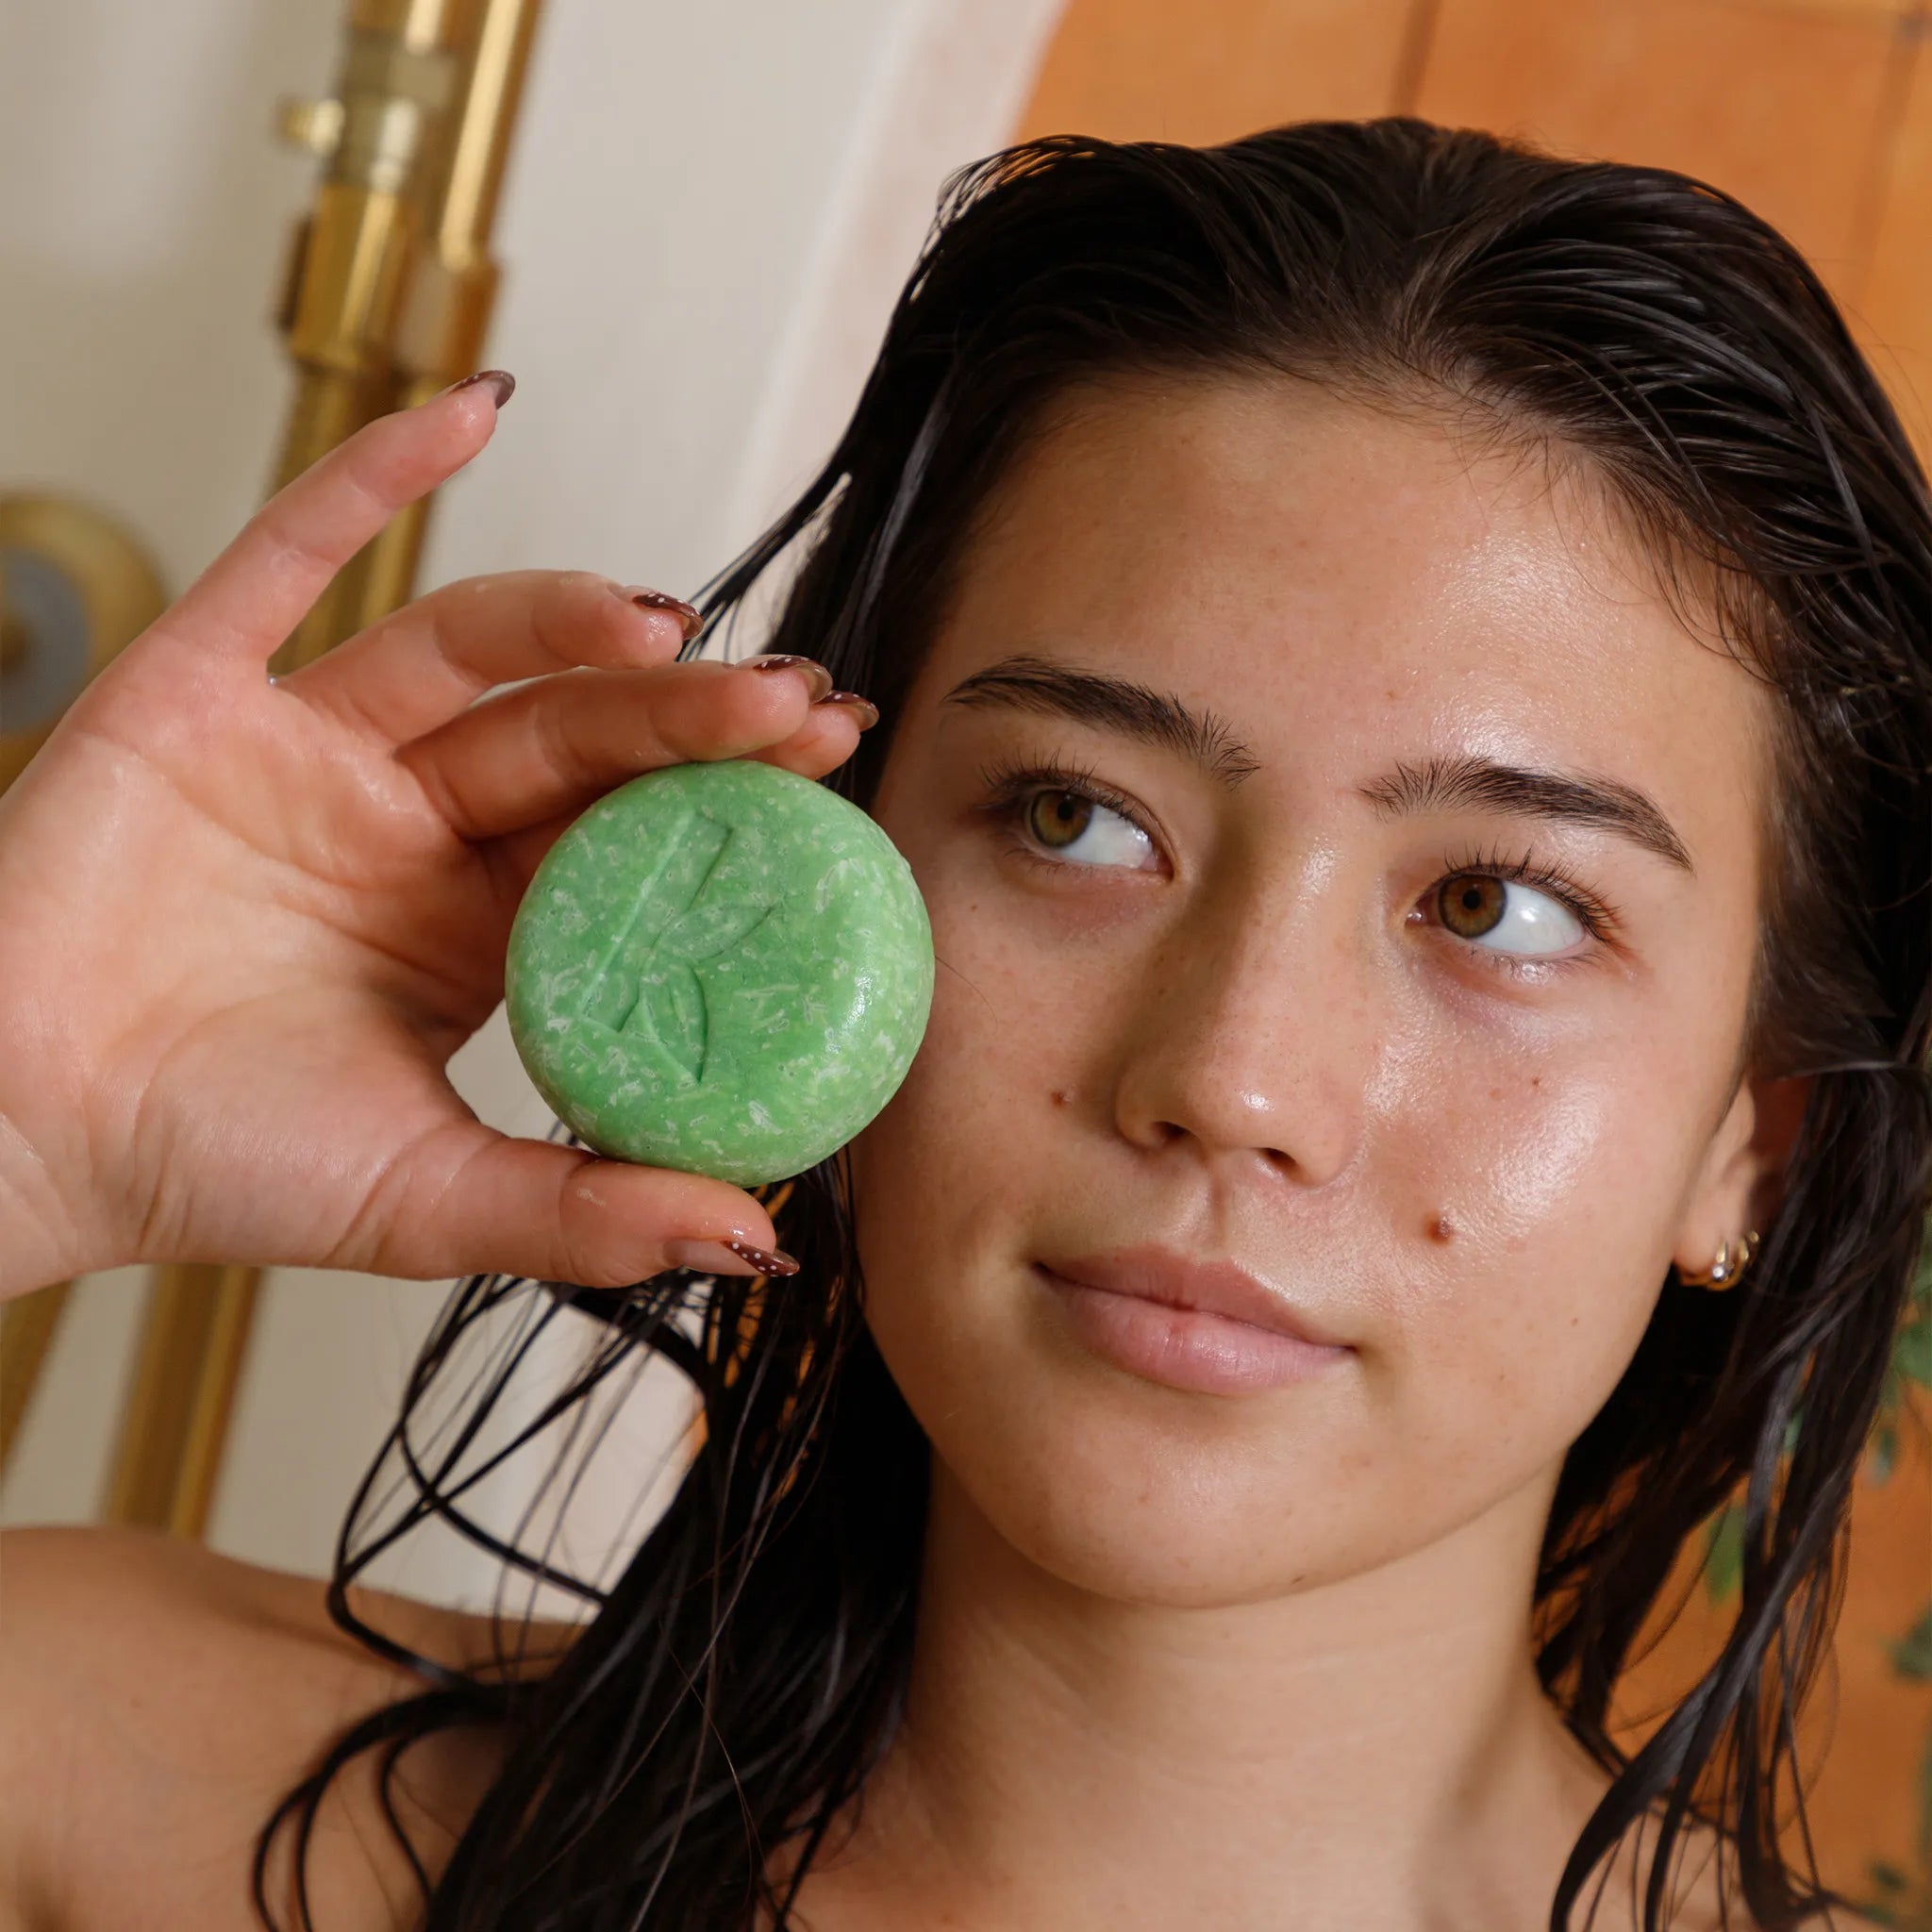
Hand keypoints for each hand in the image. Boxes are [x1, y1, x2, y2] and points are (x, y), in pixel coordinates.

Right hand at [0, 374, 870, 1298]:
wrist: (12, 1136)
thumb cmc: (206, 1165)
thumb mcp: (429, 1197)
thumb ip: (587, 1211)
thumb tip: (756, 1239)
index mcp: (475, 927)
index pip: (625, 835)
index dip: (727, 799)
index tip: (832, 770)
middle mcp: (407, 827)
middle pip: (571, 736)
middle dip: (686, 716)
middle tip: (795, 703)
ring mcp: (307, 752)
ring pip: (461, 649)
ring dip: (566, 618)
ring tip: (667, 629)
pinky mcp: (198, 692)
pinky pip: (289, 560)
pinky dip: (373, 484)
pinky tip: (473, 418)